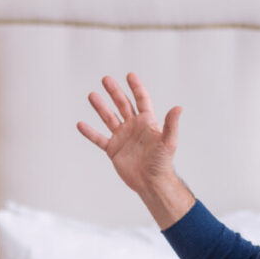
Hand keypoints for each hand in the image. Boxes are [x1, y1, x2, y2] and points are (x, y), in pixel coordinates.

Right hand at [77, 72, 181, 192]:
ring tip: (92, 95)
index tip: (129, 76)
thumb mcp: (169, 141)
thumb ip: (171, 124)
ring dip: (100, 107)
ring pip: (109, 118)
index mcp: (147, 122)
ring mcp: (122, 137)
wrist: (151, 182)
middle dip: (114, 92)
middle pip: (123, 104)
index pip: (141, 100)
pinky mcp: (113, 149)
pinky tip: (80, 124)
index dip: (136, 88)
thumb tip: (178, 108)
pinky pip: (99, 139)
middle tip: (106, 79)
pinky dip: (90, 132)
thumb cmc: (162, 163)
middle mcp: (133, 127)